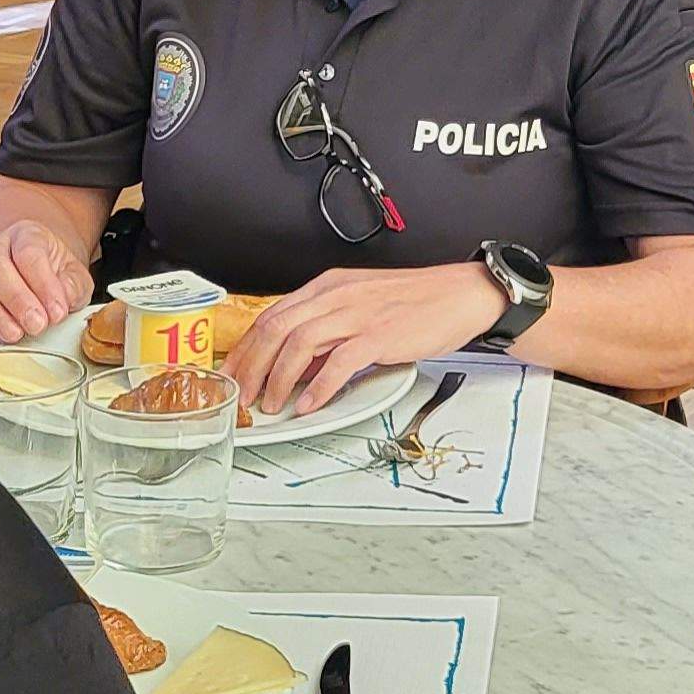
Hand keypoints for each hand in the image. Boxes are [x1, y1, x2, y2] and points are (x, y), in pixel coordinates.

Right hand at [0, 220, 95, 343]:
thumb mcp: (75, 277)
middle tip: (36, 325)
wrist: (35, 270)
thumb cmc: (54, 274)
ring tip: (14, 333)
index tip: (57, 311)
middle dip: (15, 299)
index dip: (43, 284)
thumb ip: (72, 286)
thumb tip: (61, 301)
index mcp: (27, 234)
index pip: (29, 252)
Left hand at [229, 263, 504, 417]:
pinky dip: (319, 386)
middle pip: (276, 329)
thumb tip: (300, 364)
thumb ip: (328, 328)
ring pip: (299, 343)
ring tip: (272, 405)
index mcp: (327, 287)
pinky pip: (339, 362)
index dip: (246, 348)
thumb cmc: (414, 303)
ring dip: (278, 379)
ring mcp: (357, 314)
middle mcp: (336, 296)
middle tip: (242, 398)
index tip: (233, 374)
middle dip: (251, 367)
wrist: (460, 294)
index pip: (271, 316)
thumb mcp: (360, 305)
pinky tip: (310, 404)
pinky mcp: (380, 335)